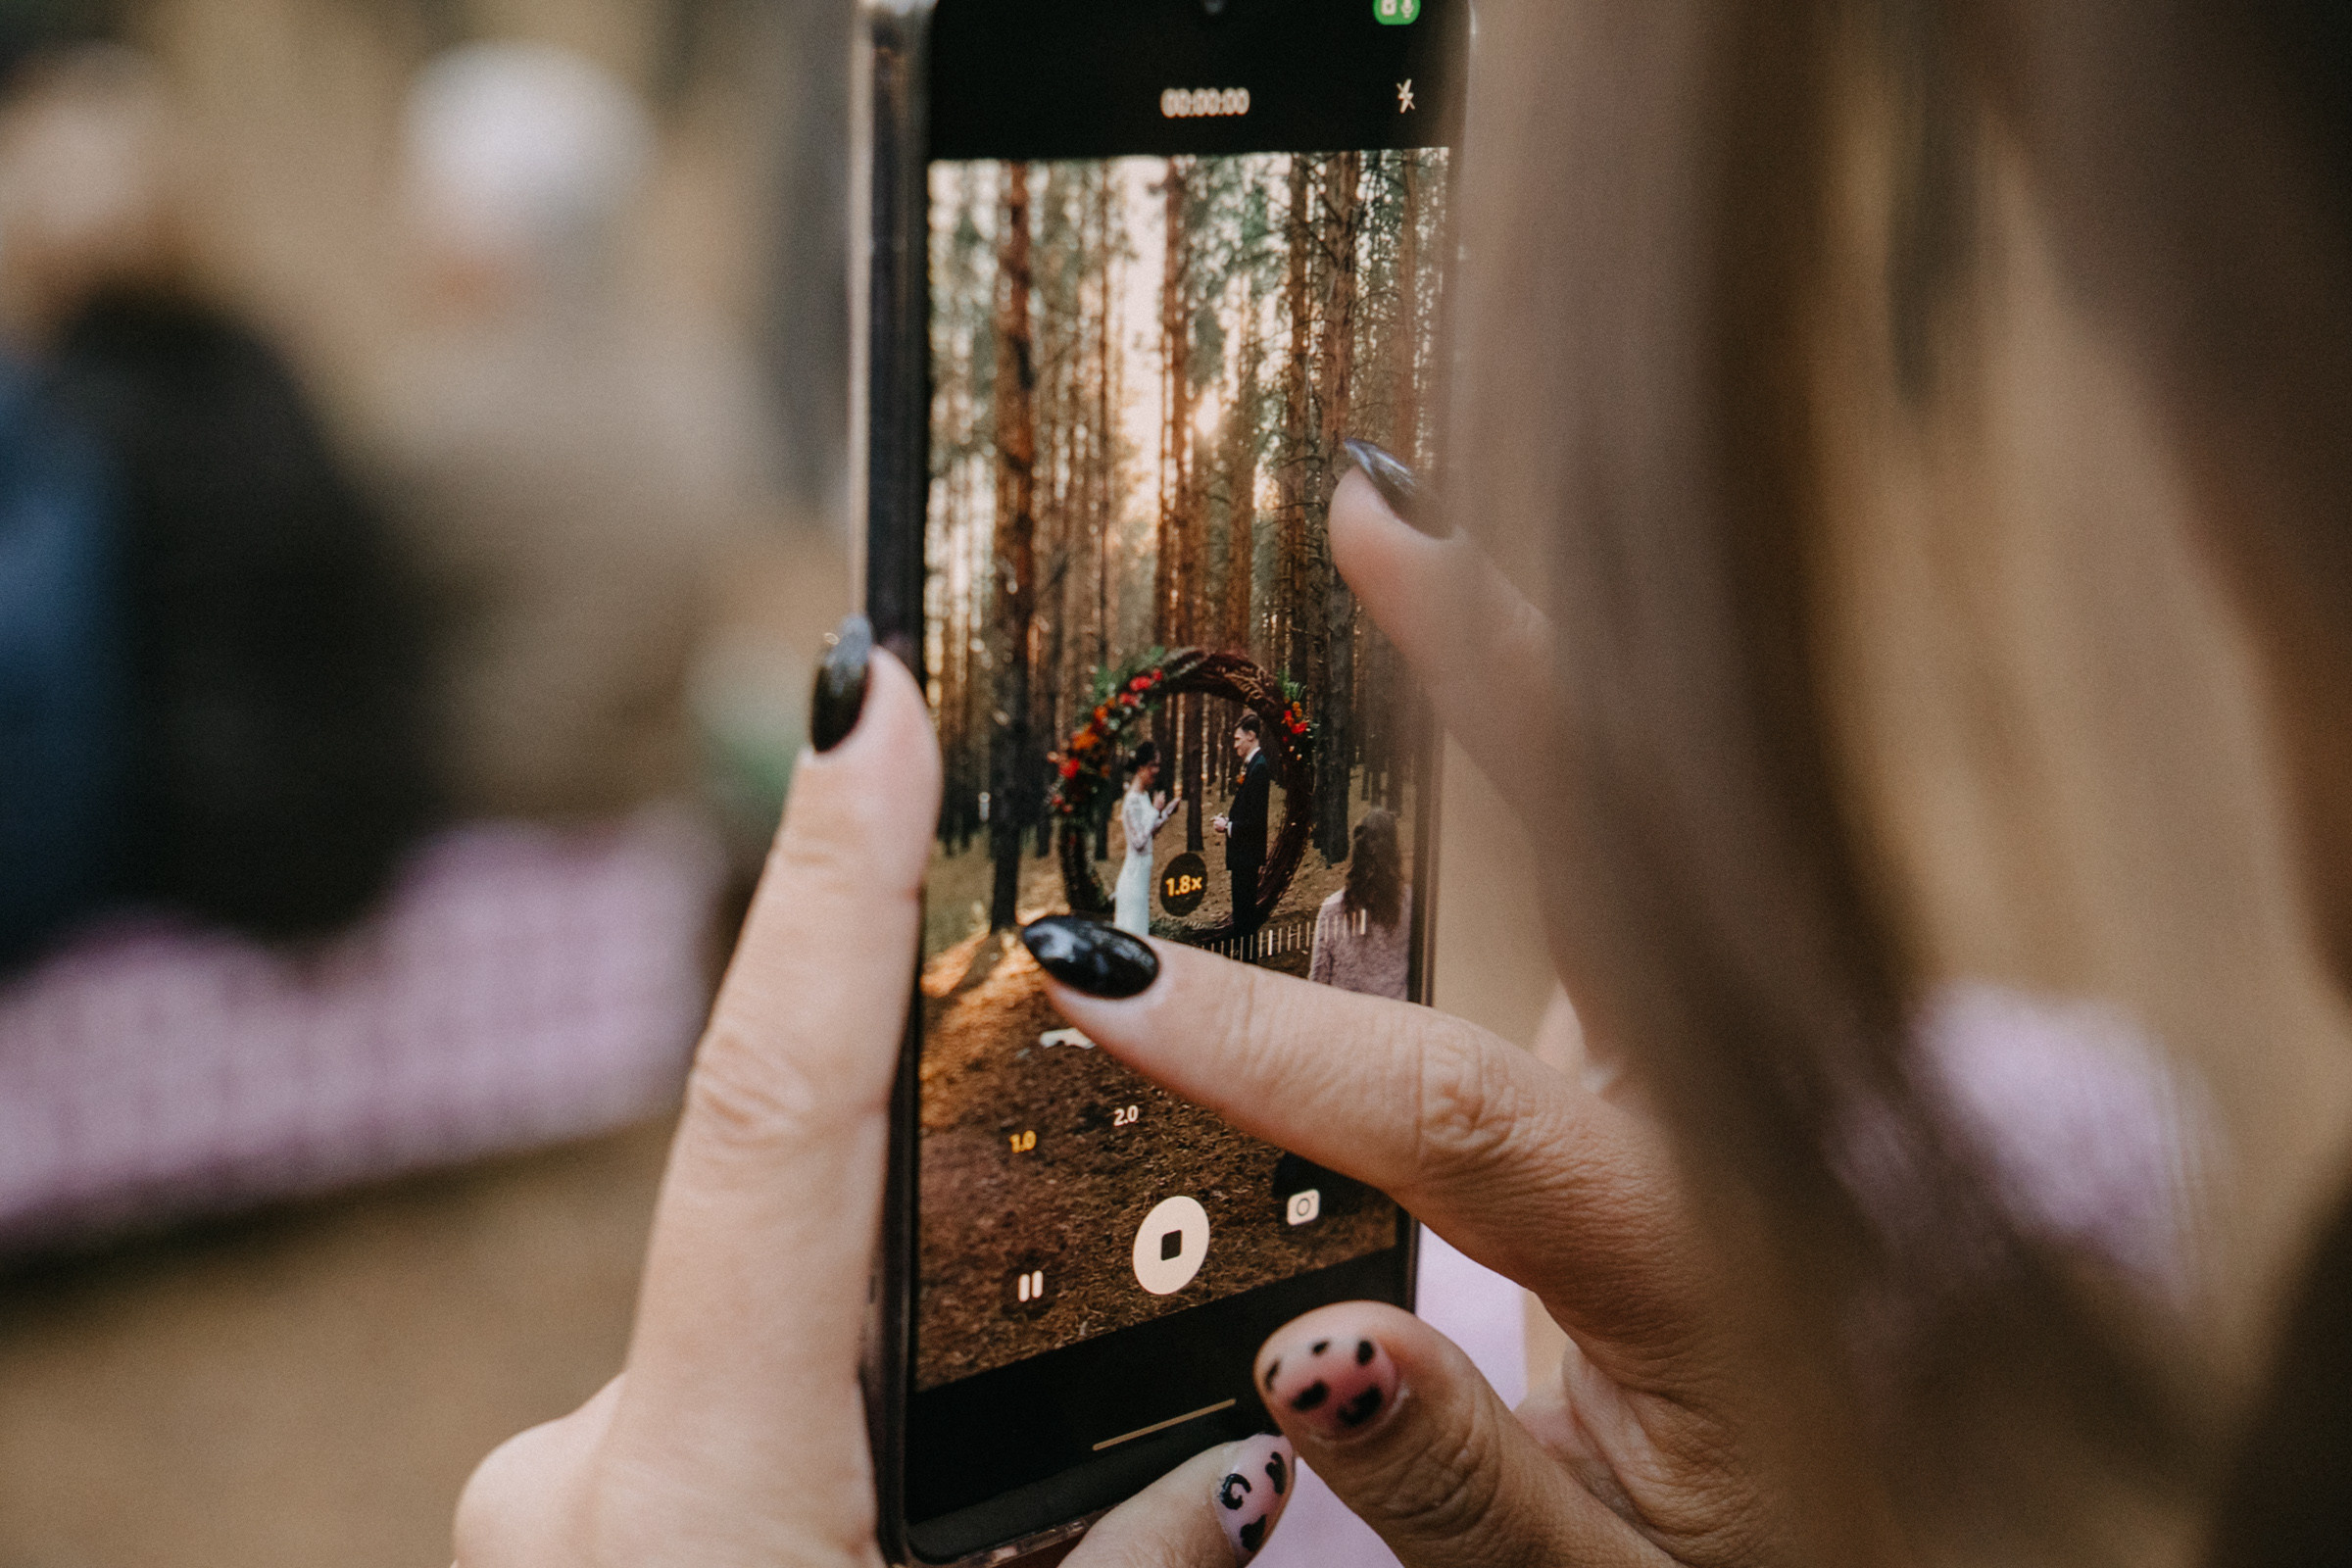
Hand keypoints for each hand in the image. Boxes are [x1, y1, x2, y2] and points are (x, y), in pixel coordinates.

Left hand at [455, 647, 1299, 1567]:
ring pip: (794, 1330)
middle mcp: (595, 1466)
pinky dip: (845, 1417)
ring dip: (905, 1358)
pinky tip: (910, 1517)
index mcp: (702, 1502)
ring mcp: (572, 1491)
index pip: (779, 1116)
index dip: (833, 885)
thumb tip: (1231, 1461)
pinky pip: (748, 1401)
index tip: (868, 691)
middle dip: (949, 1206)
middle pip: (810, 1230)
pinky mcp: (592, 1523)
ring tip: (1000, 1513)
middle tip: (1075, 1296)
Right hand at [1022, 469, 1804, 1567]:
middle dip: (1503, 669)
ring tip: (1405, 534)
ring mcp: (1715, 1087)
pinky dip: (1548, 763)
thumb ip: (1465, 1494)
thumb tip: (1311, 1350)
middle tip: (1370, 512)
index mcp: (1700, 1264)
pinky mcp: (1688, 1079)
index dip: (1269, 1043)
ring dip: (1534, 677)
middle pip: (1633, 862)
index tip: (1094, 979)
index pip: (1462, 1112)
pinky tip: (1458, 686)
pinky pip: (1615, 888)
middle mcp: (1727, 1132)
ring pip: (1638, 841)